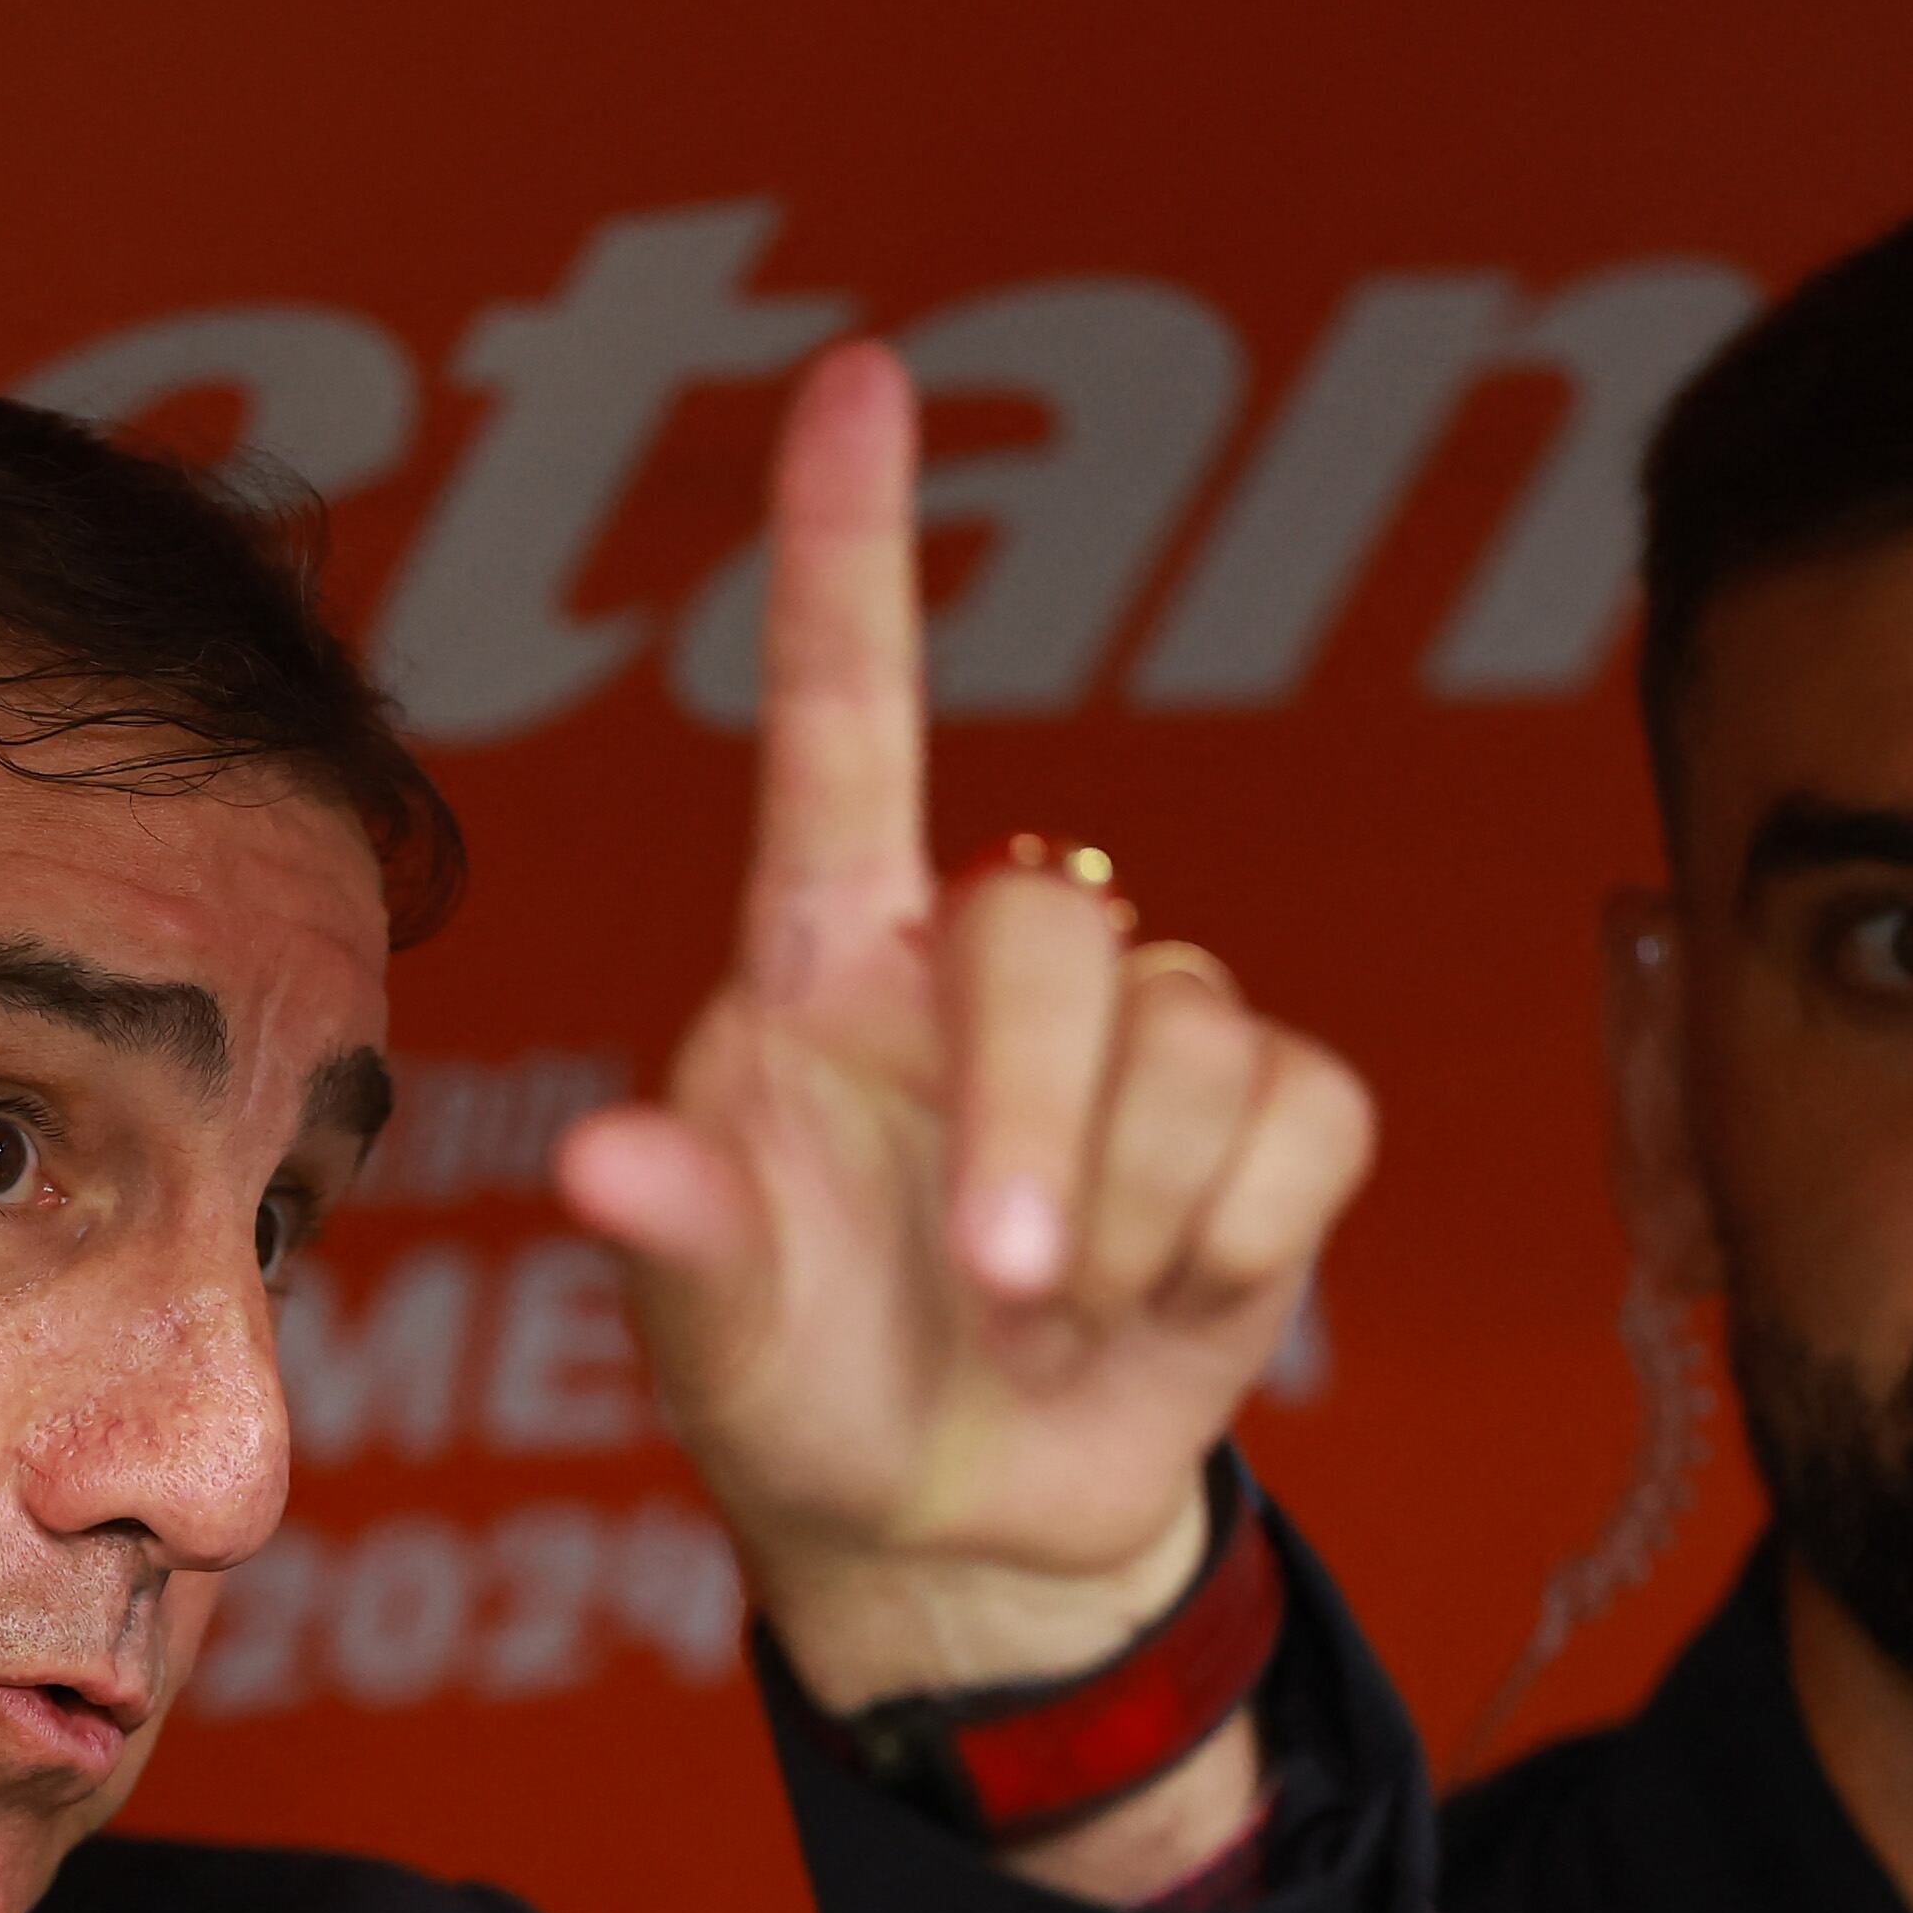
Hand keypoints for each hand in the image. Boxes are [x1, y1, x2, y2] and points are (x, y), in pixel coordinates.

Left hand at [557, 343, 1376, 1728]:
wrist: (959, 1536)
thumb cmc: (801, 1397)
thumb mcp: (711, 1342)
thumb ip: (679, 1243)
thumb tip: (604, 1164)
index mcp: (824, 967)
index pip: (844, 723)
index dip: (853, 552)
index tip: (859, 375)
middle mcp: (982, 968)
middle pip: (1057, 925)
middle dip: (1043, 1117)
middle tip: (1006, 1284)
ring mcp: (1139, 1039)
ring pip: (1194, 1032)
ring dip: (1130, 1212)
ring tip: (1053, 1318)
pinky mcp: (1269, 1126)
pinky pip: (1308, 1116)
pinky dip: (1240, 1238)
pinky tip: (1162, 1302)